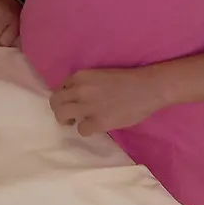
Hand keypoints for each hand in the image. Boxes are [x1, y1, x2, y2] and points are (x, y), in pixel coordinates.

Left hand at [49, 67, 168, 135]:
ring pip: (61, 115)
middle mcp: (80, 89)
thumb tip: (74, 96)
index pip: (60, 87)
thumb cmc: (127, 80)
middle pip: (55, 102)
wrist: (148, 88)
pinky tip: (94, 127)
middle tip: (68, 115)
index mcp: (81, 75)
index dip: (65, 96)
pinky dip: (86, 129)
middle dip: (59, 109)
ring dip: (66, 120)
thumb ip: (84, 84)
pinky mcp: (98, 122)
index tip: (71, 101)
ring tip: (74, 122)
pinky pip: (81, 129)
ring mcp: (88, 106)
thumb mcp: (99, 75)